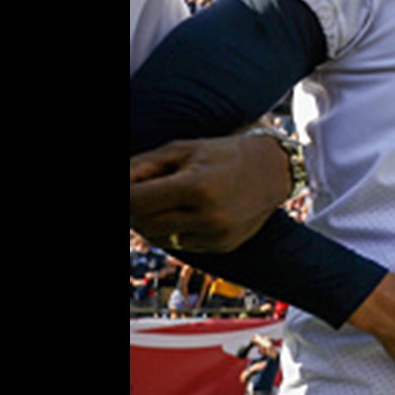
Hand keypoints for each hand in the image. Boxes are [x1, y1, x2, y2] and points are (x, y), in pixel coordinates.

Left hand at [129, 135, 291, 252]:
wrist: (274, 171)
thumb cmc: (224, 154)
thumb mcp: (183, 149)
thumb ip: (143, 165)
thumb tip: (121, 184)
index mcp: (196, 186)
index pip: (136, 201)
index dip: (125, 194)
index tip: (128, 185)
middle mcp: (208, 215)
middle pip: (143, 223)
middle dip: (134, 209)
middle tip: (140, 194)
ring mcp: (217, 234)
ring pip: (159, 238)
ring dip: (151, 222)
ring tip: (162, 202)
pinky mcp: (223, 245)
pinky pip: (181, 245)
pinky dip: (173, 231)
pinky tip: (184, 213)